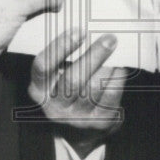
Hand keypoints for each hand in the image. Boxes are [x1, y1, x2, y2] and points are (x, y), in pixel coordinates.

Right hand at [29, 26, 126, 157]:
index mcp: (39, 88)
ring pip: (94, 87)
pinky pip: (110, 96)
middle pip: (73, 79)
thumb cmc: (68, 90)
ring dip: (108, 66)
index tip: (80, 31)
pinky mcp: (97, 123)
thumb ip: (63, 57)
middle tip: (110, 38)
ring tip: (116, 50)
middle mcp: (54, 106)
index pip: (43, 66)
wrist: (81, 132)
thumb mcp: (56, 77)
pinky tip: (120, 68)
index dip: (60, 47)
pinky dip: (117, 79)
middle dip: (94, 55)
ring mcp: (75, 117)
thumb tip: (89, 27)